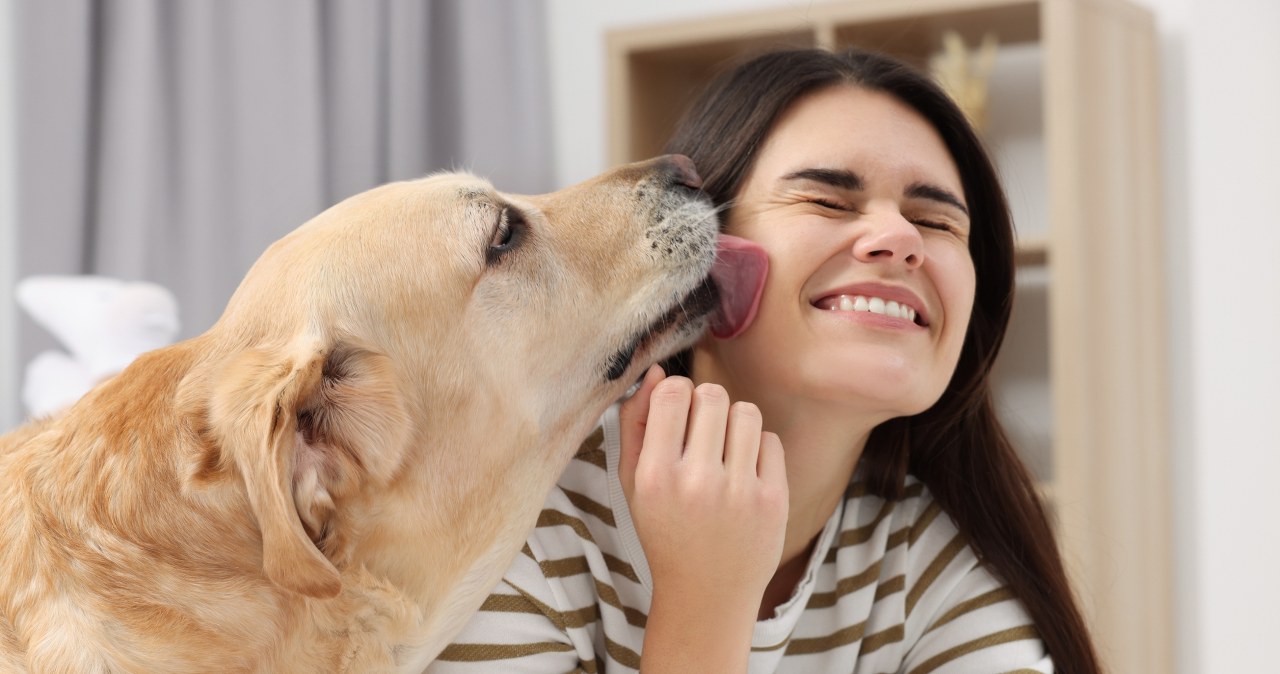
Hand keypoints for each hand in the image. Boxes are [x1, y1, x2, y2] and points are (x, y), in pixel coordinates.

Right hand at [618, 365, 788, 614]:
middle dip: (706, 404)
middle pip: (712, 395)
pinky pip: (770, 440)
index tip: (677, 412)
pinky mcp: (773, 500)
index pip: (673, 393)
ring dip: (734, 422)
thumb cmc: (665, 531)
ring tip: (724, 448)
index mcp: (656, 476)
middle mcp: (697, 482)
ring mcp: (739, 492)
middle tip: (701, 432)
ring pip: (746, 412)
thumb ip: (635, 424)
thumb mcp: (633, 484)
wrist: (706, 594)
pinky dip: (757, 448)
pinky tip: (743, 471)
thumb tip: (658, 372)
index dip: (676, 391)